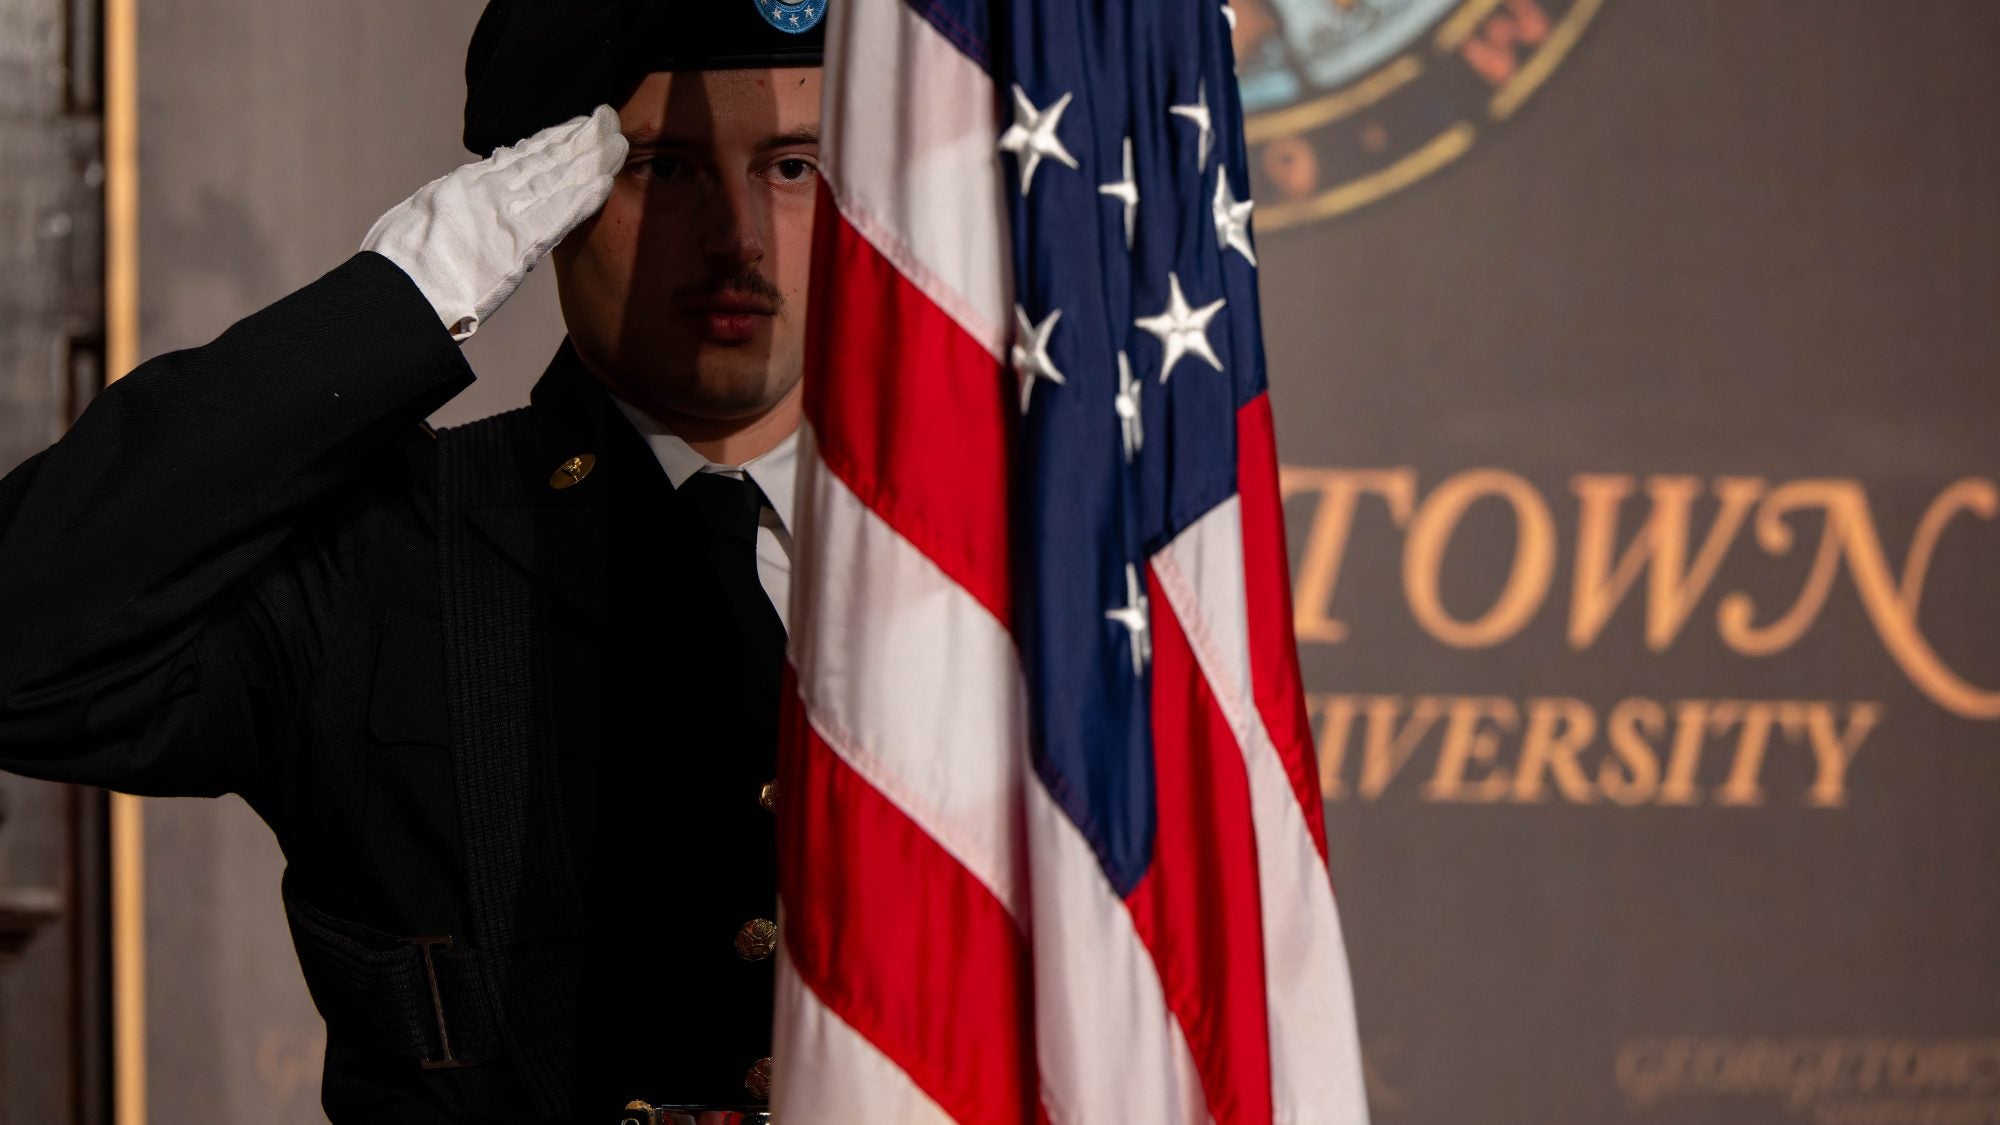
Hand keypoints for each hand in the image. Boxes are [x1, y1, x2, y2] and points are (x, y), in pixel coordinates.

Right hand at [362, 105, 627, 340]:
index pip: (514, 158)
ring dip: (589, 160)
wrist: (402, 291)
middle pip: (542, 160)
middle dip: (574, 141)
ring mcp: (506, 214)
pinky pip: (561, 214)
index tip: (567, 131)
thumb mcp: (419, 220)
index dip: (545, 142)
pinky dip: (584, 195)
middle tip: (603, 122)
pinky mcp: (521, 242)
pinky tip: (606, 181)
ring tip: (615, 142)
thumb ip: (448, 207)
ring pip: (557, 179)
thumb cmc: (400, 266)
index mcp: (463, 186)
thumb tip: (457, 200)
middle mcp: (488, 192)